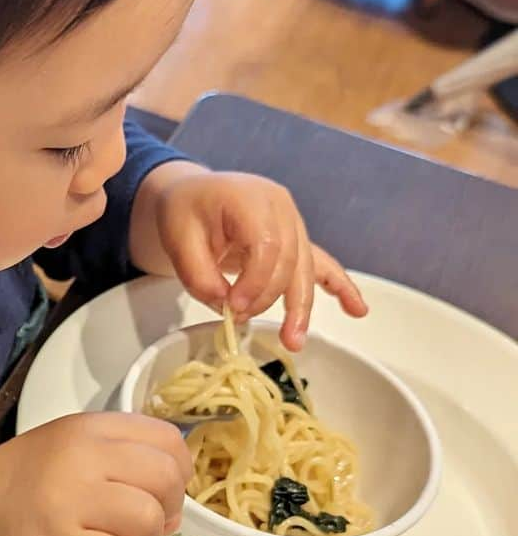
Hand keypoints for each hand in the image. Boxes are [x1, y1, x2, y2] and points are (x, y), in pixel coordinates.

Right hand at [0, 413, 190, 535]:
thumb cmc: (22, 487)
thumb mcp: (69, 450)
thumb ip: (122, 462)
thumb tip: (175, 509)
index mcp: (88, 427)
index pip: (167, 439)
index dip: (175, 471)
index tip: (154, 492)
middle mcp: (81, 457)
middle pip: (165, 480)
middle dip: (164, 509)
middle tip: (135, 524)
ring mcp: (68, 501)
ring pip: (148, 522)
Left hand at [129, 162, 367, 349]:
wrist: (192, 194)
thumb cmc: (184, 212)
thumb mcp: (177, 239)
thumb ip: (198, 275)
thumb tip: (226, 306)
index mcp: (252, 199)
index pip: (267, 246)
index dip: (255, 283)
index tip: (233, 306)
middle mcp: (280, 207)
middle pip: (290, 260)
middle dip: (270, 299)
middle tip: (240, 320)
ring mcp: (292, 222)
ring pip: (305, 269)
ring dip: (302, 307)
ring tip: (294, 341)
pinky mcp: (296, 239)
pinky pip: (322, 263)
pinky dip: (340, 286)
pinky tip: (357, 309)